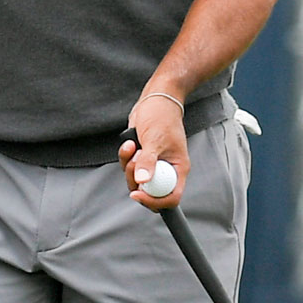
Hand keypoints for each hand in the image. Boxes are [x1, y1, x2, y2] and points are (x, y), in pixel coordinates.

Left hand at [120, 93, 189, 208]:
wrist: (155, 101)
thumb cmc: (162, 117)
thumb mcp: (155, 139)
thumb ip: (148, 161)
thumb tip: (142, 180)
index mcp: (177, 169)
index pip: (171, 197)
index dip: (154, 201)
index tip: (137, 193)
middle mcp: (166, 169)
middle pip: (149, 192)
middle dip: (136, 180)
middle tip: (134, 163)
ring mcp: (153, 164)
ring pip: (135, 180)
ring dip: (129, 165)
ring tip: (133, 147)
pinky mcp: (141, 158)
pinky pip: (128, 166)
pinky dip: (125, 156)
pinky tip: (129, 143)